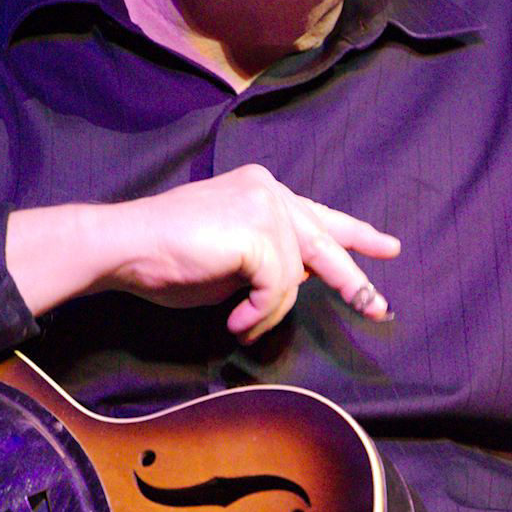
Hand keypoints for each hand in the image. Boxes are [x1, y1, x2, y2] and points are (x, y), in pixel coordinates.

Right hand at [6, 164, 399, 341]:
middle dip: (353, 280)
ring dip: (268, 310)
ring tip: (240, 321)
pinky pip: (278, 286)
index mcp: (263, 190)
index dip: (355, 234)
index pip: (319, 214)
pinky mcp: (257, 231)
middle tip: (377, 308)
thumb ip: (271, 259)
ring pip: (295, 275)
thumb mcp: (234, 259)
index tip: (386, 249)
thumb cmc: (168, 257)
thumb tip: (306, 278)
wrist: (125, 246)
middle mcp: (269, 189)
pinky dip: (258, 311)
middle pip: (325, 242)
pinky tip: (235, 320)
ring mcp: (264, 205)